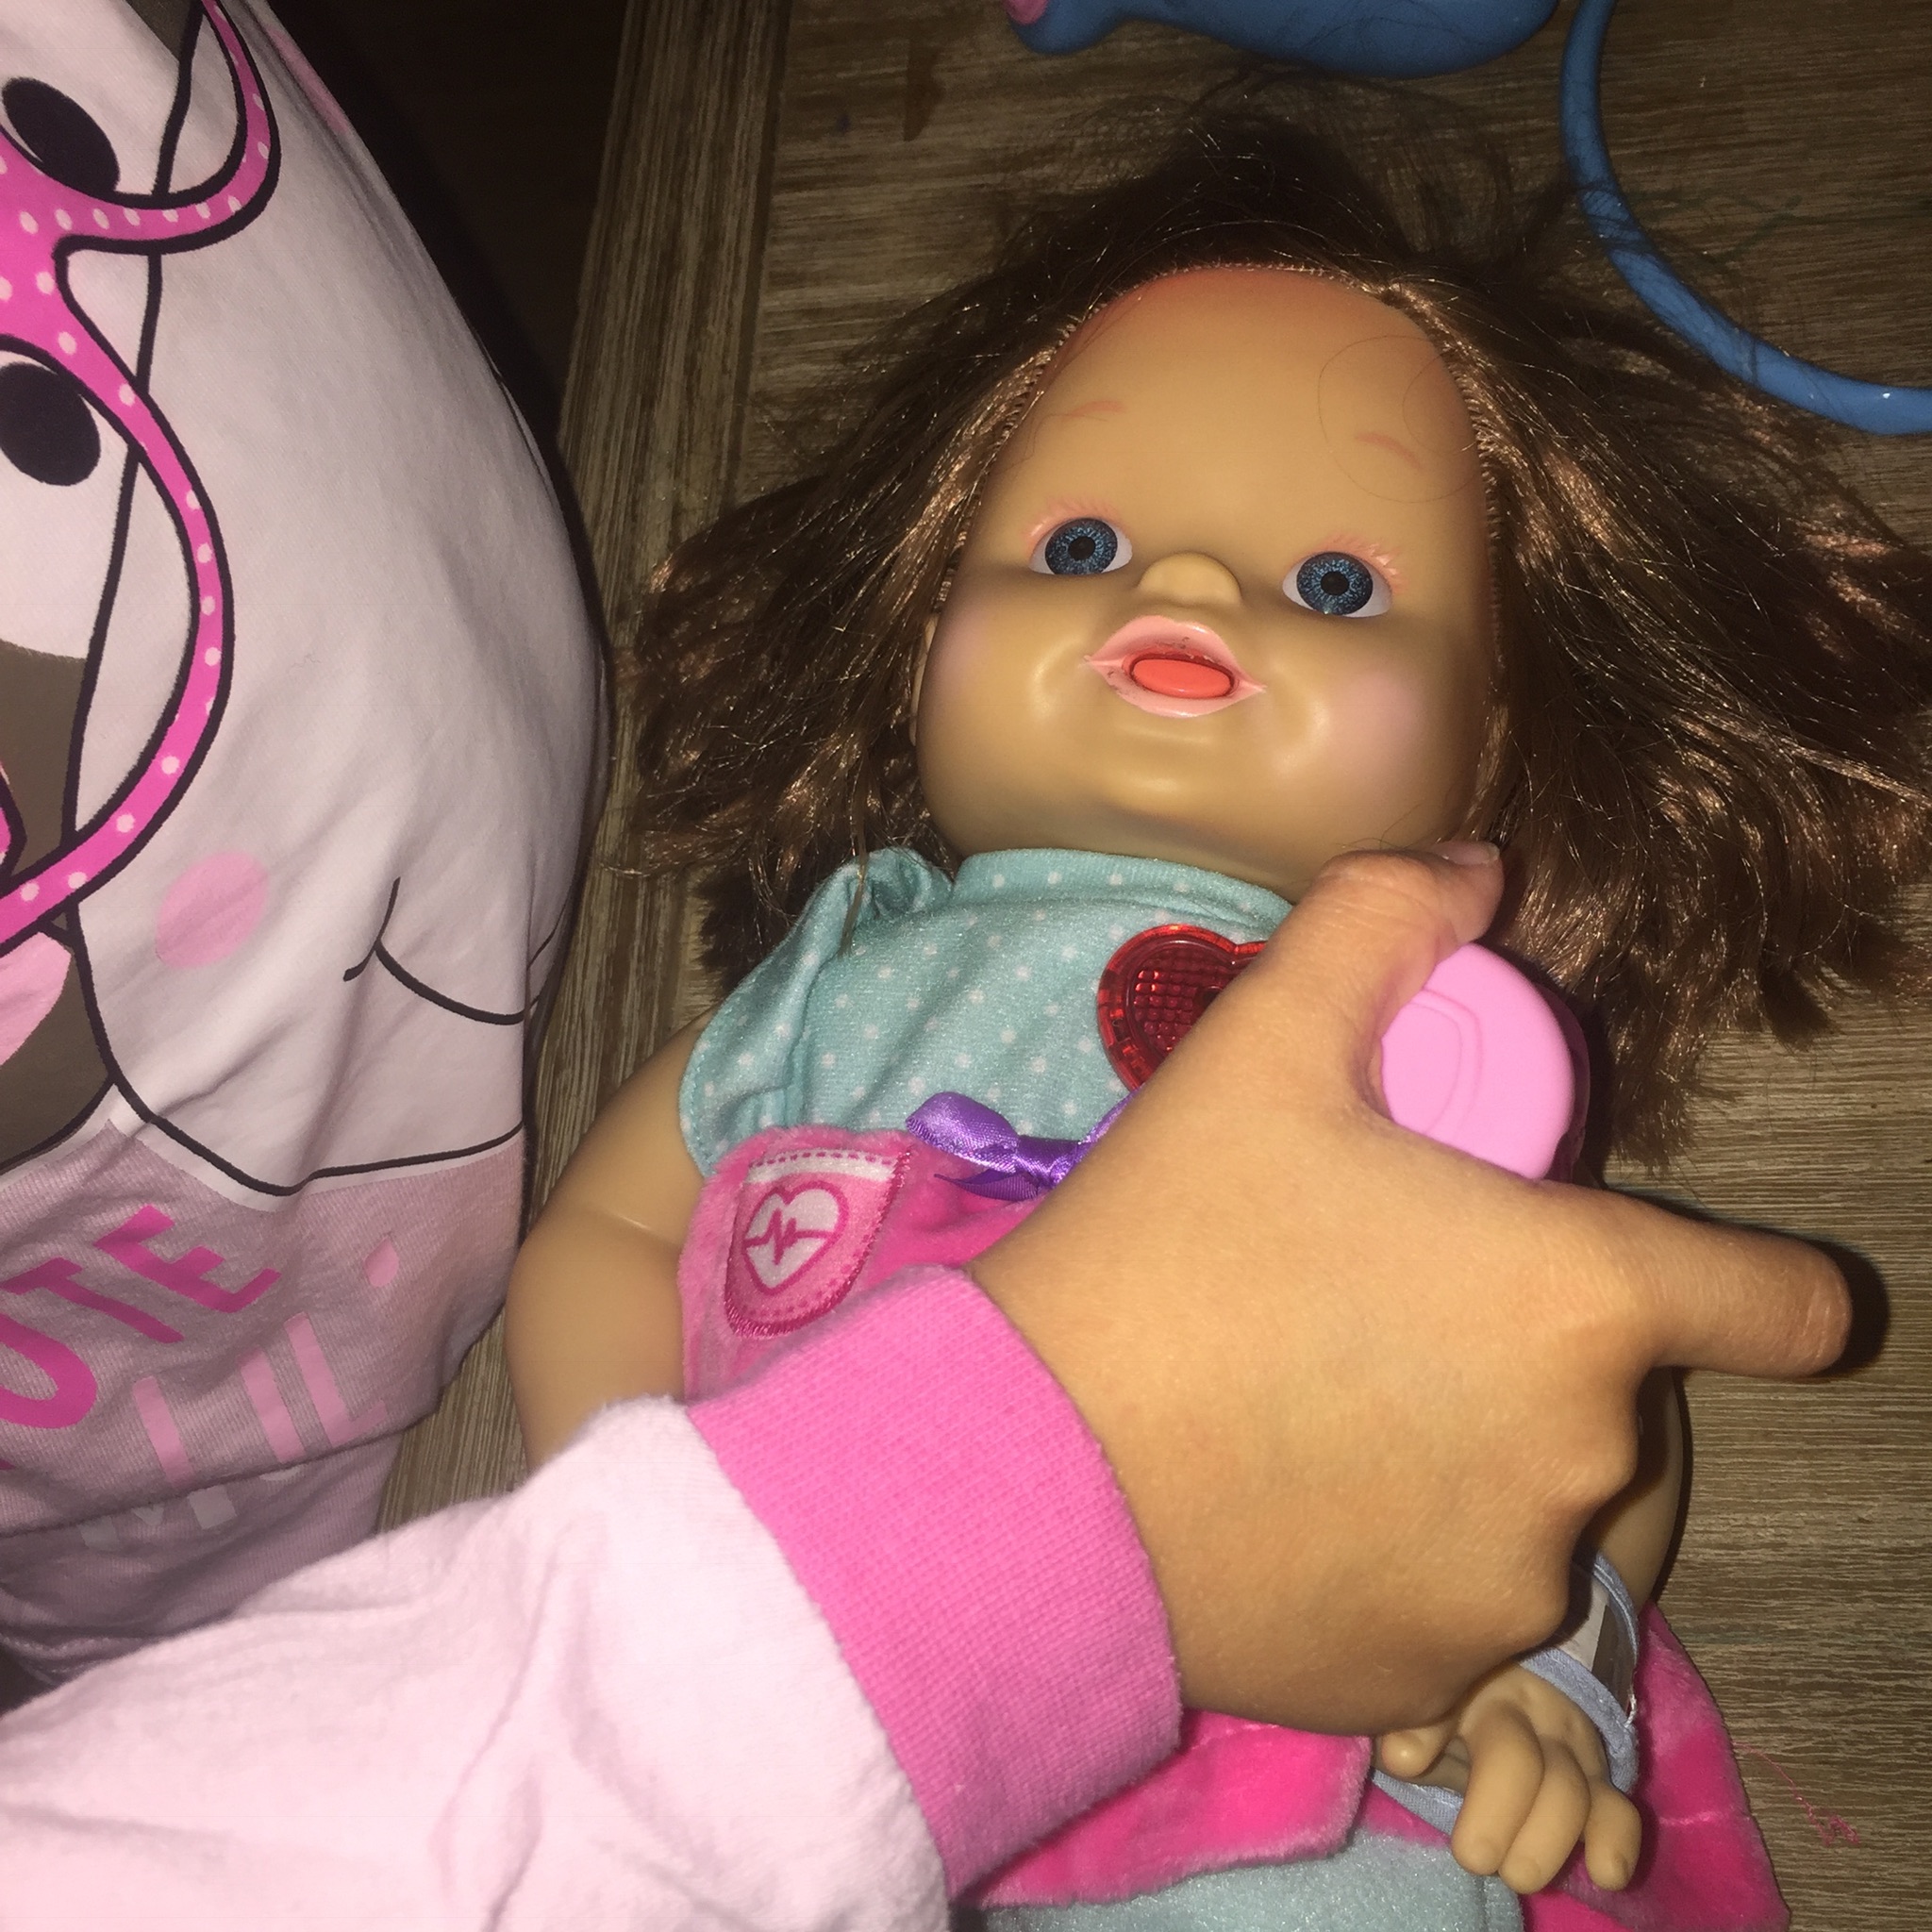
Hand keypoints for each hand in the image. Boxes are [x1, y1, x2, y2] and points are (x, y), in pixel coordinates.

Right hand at [971, 845, 1847, 1733]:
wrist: (1022, 1474)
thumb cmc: (1161, 1248)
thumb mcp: (1256, 1051)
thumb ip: (1381, 924)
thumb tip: (1475, 869)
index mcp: (1575, 1299)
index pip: (1782, 1304)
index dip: (1757, 1282)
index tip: (1671, 1272)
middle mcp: (1582, 1459)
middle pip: (1601, 1383)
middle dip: (1514, 1336)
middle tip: (1363, 1297)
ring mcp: (1506, 1586)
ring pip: (1524, 1492)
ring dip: (1459, 1448)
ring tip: (1305, 1407)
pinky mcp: (1424, 1677)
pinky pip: (1447, 1593)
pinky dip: (1395, 1550)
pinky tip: (1280, 1505)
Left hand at [1378, 1665, 1640, 1892]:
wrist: (1516, 1688)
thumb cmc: (1452, 1711)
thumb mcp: (1422, 1715)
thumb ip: (1412, 1731)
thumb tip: (1403, 1755)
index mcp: (1462, 1687)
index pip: (1442, 1707)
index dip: (1424, 1735)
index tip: (1402, 1760)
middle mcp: (1519, 1708)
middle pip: (1514, 1759)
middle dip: (1495, 1814)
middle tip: (1473, 1857)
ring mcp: (1566, 1742)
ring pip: (1568, 1790)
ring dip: (1544, 1841)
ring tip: (1518, 1876)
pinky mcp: (1599, 1780)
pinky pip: (1618, 1809)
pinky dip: (1616, 1843)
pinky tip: (1604, 1874)